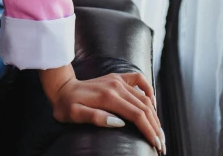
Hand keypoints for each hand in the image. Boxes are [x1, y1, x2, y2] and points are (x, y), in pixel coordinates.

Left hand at [41, 71, 165, 152]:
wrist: (62, 87)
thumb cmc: (66, 105)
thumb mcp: (75, 115)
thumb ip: (96, 118)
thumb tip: (119, 124)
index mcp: (108, 96)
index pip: (136, 115)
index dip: (149, 131)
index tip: (156, 146)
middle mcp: (116, 86)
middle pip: (144, 108)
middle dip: (156, 128)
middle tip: (162, 146)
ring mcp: (117, 79)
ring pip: (144, 97)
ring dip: (155, 116)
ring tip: (160, 132)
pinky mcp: (117, 77)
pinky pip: (139, 79)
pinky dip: (149, 90)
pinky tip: (153, 104)